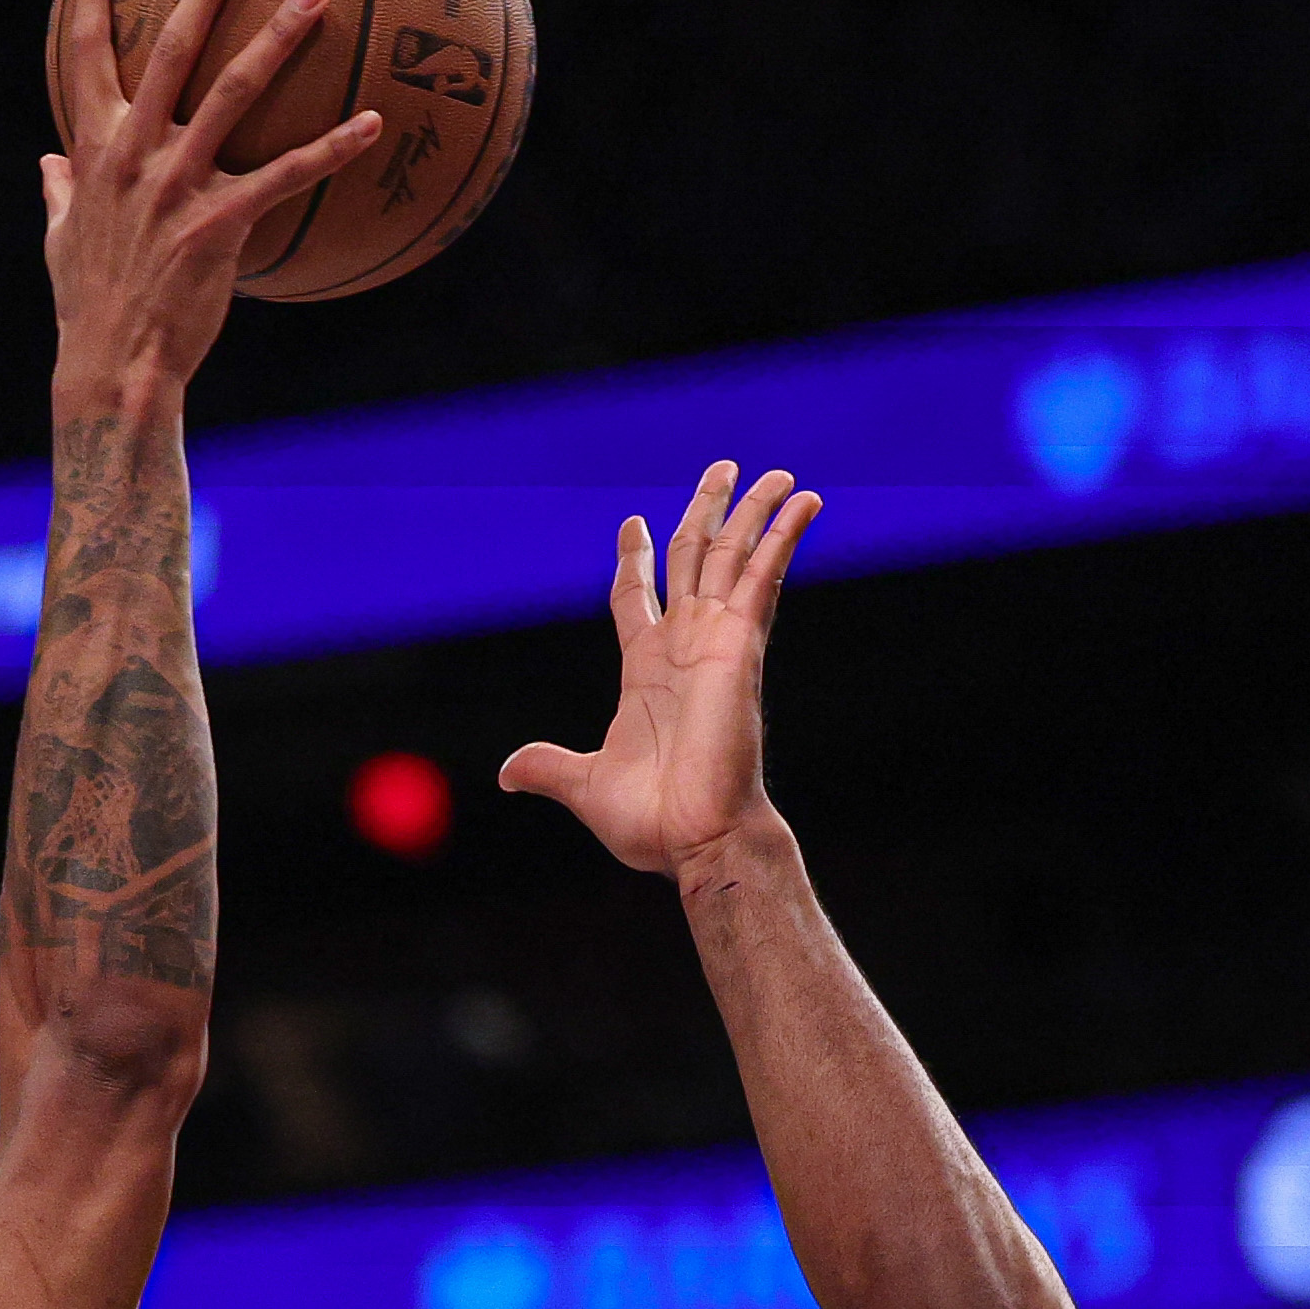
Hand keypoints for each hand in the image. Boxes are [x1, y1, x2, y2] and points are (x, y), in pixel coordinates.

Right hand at [42, 0, 379, 409]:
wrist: (114, 366)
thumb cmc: (90, 305)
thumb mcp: (62, 240)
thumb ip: (60, 191)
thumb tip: (48, 162)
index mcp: (96, 150)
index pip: (85, 56)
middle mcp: (134, 155)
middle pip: (172, 51)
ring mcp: (177, 187)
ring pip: (234, 94)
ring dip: (277, 39)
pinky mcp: (220, 226)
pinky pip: (286, 175)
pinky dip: (331, 148)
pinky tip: (371, 123)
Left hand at [499, 461, 824, 877]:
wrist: (697, 838)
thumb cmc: (651, 823)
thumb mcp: (584, 784)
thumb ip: (548, 768)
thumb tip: (506, 773)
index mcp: (645, 670)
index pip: (637, 597)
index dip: (633, 560)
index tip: (631, 524)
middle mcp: (685, 646)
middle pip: (693, 558)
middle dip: (705, 511)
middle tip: (721, 470)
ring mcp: (716, 640)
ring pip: (733, 556)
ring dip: (753, 511)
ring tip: (772, 472)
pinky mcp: (743, 643)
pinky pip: (764, 576)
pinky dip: (783, 537)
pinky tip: (803, 502)